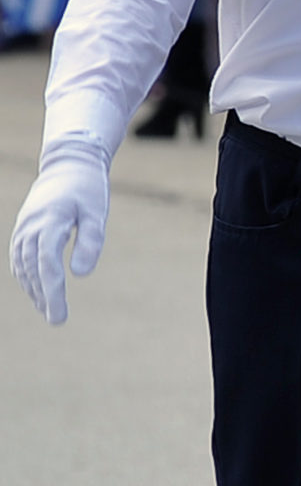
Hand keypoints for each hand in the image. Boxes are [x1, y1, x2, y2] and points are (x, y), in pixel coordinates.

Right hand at [11, 137, 110, 325]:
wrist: (68, 165)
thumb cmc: (88, 190)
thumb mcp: (97, 213)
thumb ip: (91, 242)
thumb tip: (80, 275)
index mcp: (49, 223)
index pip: (47, 265)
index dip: (53, 293)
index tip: (60, 315)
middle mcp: (30, 228)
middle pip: (34, 270)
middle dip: (44, 297)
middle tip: (57, 321)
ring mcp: (23, 228)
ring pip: (23, 266)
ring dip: (33, 289)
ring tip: (48, 311)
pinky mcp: (23, 229)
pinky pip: (19, 258)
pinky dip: (26, 276)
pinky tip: (36, 291)